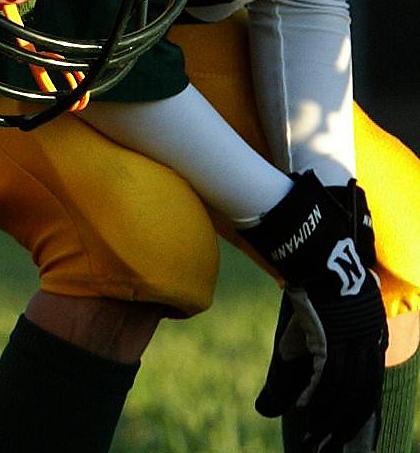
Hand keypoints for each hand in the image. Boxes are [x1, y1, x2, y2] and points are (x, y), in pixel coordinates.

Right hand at [238, 173, 385, 451]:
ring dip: (330, 417)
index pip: (369, 386)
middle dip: (347, 425)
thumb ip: (313, 339)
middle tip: (333, 447)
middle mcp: (368, 341)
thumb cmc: (318, 274)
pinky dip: (315, 394)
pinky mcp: (331, 330)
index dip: (360, 414)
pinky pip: (327, 373)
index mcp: (373, 336)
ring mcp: (351, 337)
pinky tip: (303, 410)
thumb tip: (309, 339)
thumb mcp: (321, 311)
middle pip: (361, 395)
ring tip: (317, 438)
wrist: (316, 244)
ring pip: (345, 390)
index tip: (349, 437)